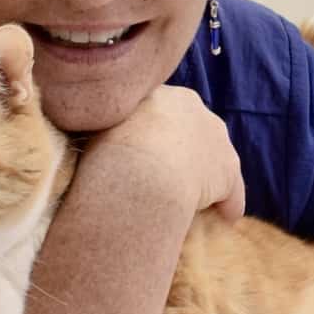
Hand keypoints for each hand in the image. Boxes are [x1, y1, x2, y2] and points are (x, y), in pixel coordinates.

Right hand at [91, 85, 244, 221]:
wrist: (139, 167)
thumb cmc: (106, 146)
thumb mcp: (99, 126)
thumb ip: (104, 127)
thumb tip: (83, 131)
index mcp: (162, 94)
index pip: (165, 114)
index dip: (155, 134)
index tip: (144, 151)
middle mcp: (194, 109)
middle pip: (193, 131)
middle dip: (184, 151)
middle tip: (167, 176)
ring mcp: (214, 139)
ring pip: (213, 159)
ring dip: (206, 178)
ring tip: (193, 201)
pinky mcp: (227, 170)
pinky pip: (230, 189)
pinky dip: (228, 203)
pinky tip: (225, 219)